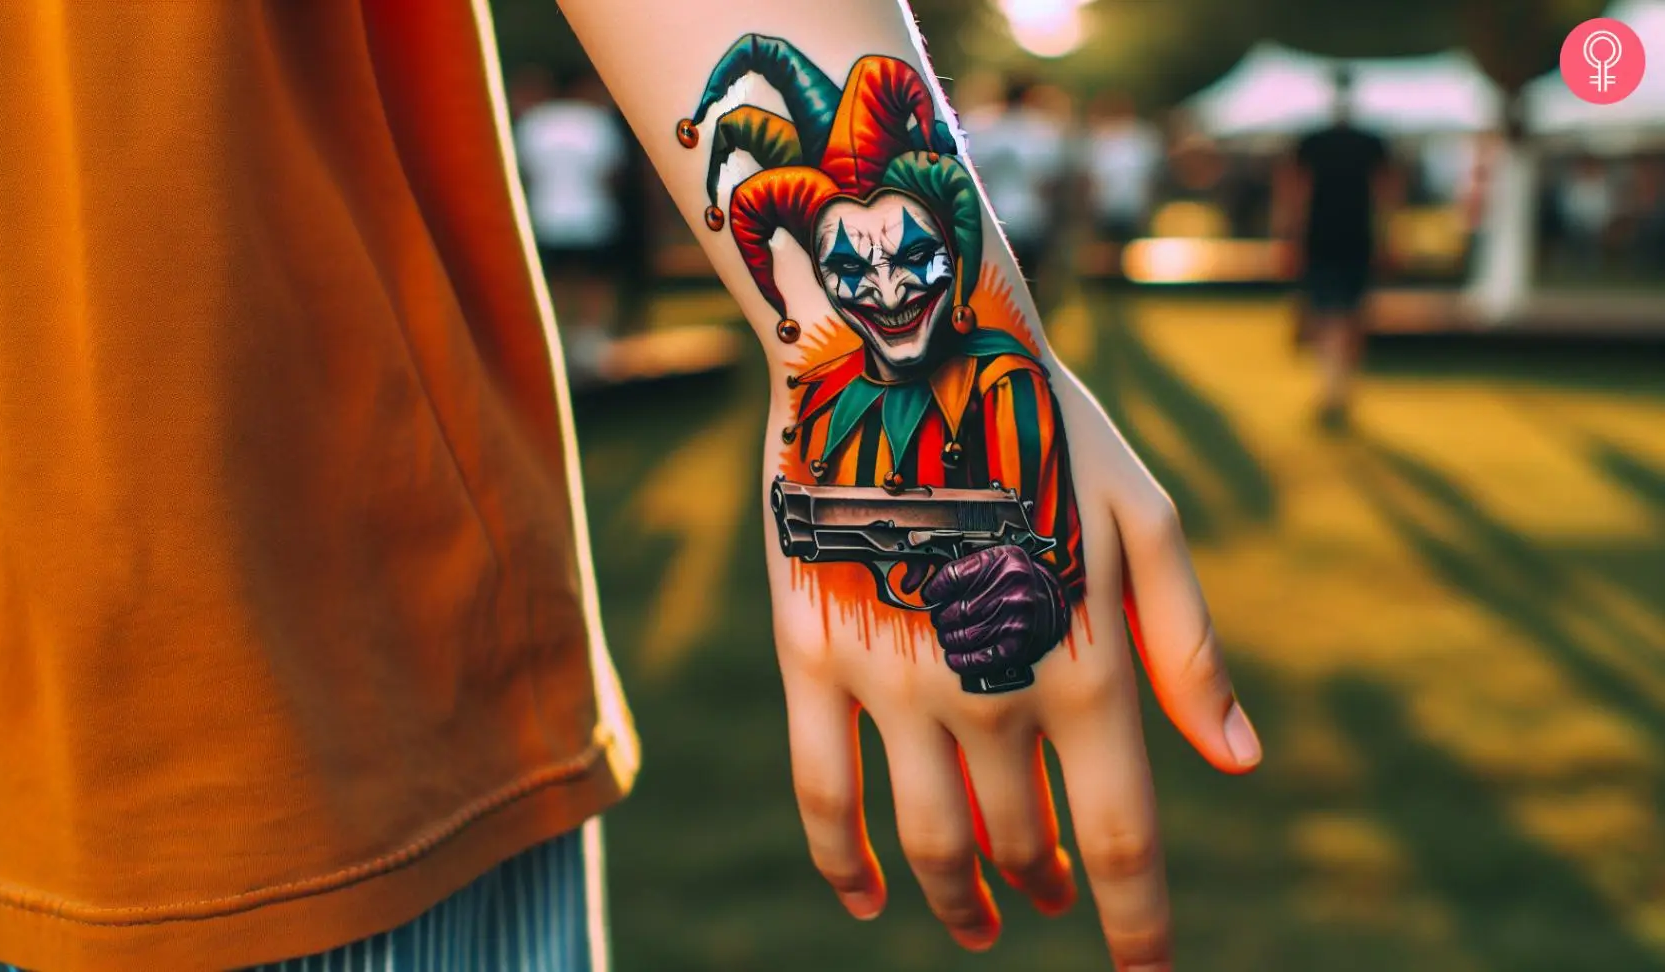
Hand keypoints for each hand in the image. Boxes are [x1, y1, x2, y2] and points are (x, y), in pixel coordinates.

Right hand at [771, 364, 1263, 969]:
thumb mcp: (1148, 519)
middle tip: (1055, 891)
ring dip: (963, 899)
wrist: (904, 342)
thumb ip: (1187, 649)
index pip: (1122, 845)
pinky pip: (822, 796)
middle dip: (1049, 887)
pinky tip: (867, 898)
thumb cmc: (1045, 424)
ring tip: (984, 919)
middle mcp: (990, 693)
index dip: (1137, 930)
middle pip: (1022, 846)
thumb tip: (1234, 765)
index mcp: (1086, 666)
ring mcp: (892, 682)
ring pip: (929, 841)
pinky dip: (842, 866)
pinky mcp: (813, 656)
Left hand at [922, 545, 1069, 676]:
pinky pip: (981, 657)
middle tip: (941, 618)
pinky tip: (955, 657)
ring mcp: (1016, 618)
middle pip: (956, 610)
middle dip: (941, 618)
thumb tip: (907, 583)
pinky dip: (962, 661)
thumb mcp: (988, 559)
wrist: (1047, 600)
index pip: (953, 576)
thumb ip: (949, 564)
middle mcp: (1012, 588)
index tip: (931, 595)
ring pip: (964, 635)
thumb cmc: (1009, 579)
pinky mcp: (1018, 643)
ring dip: (949, 640)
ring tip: (949, 636)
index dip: (935, 589)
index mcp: (1002, 561)